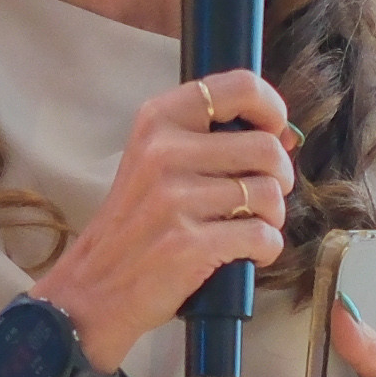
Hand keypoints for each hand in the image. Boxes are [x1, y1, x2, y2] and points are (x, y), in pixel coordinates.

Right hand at [32, 72, 303, 367]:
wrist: (92, 289)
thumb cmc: (135, 226)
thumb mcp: (156, 163)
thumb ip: (210, 141)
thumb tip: (283, 137)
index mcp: (157, 120)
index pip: (239, 87)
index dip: (272, 109)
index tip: (274, 133)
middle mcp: (164, 152)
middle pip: (266, 148)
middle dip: (278, 177)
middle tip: (258, 198)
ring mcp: (175, 199)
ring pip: (270, 195)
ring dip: (271, 218)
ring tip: (244, 229)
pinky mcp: (190, 244)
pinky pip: (264, 236)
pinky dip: (265, 250)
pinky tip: (244, 255)